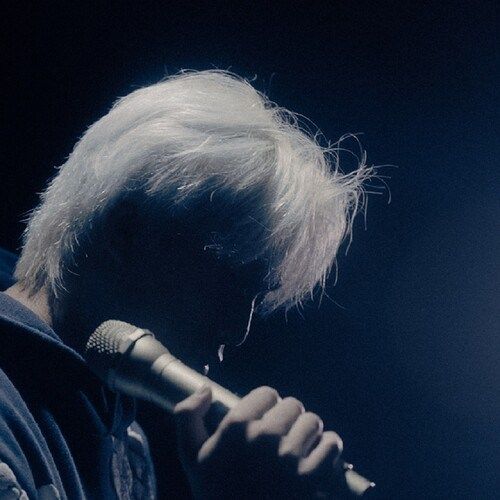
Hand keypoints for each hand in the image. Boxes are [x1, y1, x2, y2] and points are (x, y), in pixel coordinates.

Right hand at [174, 386, 342, 498]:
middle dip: (288, 418)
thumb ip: (186, 416)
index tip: (263, 419)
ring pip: (313, 421)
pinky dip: (328, 447)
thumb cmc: (216, 494)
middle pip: (292, 405)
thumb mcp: (191, 456)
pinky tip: (317, 456)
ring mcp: (289, 457)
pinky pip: (331, 444)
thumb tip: (206, 389)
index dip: (266, 405)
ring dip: (308, 432)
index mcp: (235, 427)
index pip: (267, 393)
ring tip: (299, 446)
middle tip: (281, 436)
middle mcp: (263, 436)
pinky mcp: (311, 478)